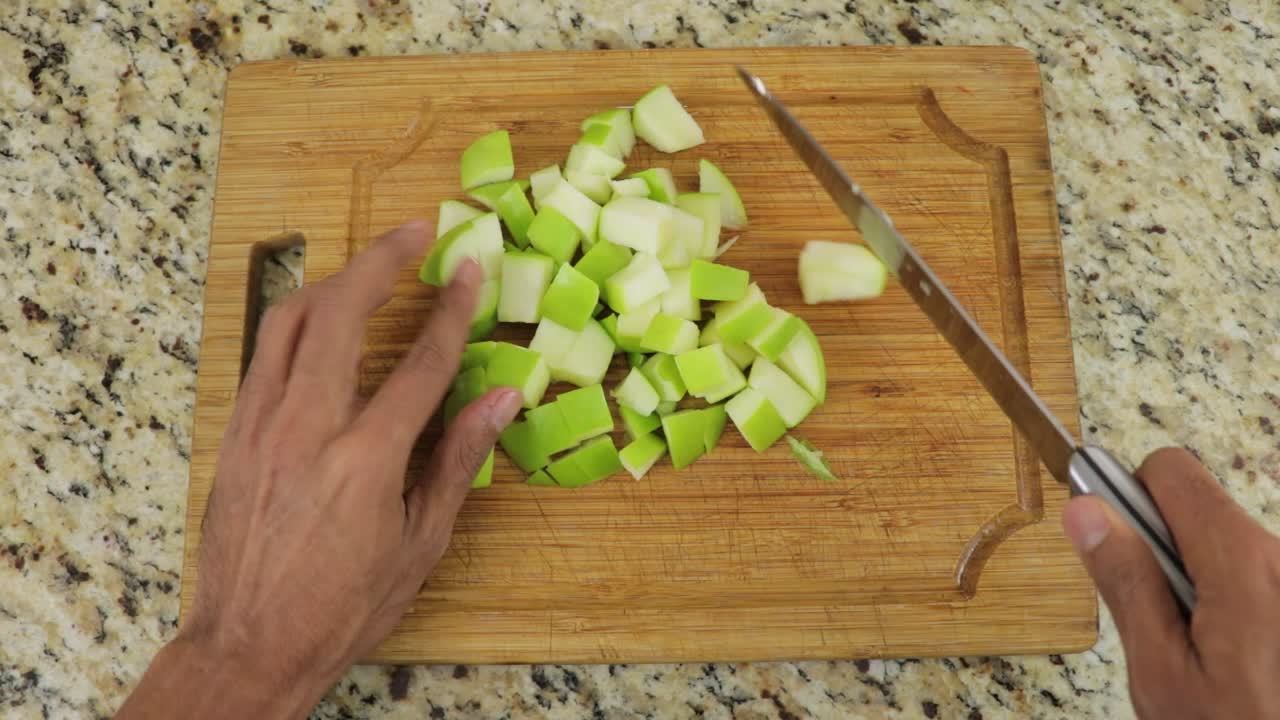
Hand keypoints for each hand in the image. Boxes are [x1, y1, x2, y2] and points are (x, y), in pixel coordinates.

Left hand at [118, 221, 522, 718]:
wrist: (249, 643)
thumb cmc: (343, 605)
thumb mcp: (420, 543)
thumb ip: (458, 461)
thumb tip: (501, 400)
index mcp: (366, 458)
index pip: (422, 361)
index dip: (452, 308)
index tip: (469, 267)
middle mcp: (307, 427)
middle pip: (344, 311)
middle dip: (382, 258)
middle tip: (415, 231)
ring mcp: (261, 424)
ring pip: (291, 319)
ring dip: (334, 279)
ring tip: (368, 265)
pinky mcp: (233, 433)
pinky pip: (264, 354)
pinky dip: (296, 321)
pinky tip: (319, 320)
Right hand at [1063, 447, 1278, 718]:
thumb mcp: (1162, 673)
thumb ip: (1126, 583)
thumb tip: (1085, 511)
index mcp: (1243, 563)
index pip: (1170, 471)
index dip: (1129, 500)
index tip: (1117, 549)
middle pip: (1198, 510)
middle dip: (1165, 553)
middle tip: (1162, 627)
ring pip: (1226, 547)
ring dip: (1202, 584)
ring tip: (1204, 654)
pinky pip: (1256, 577)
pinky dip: (1236, 605)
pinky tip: (1238, 659)